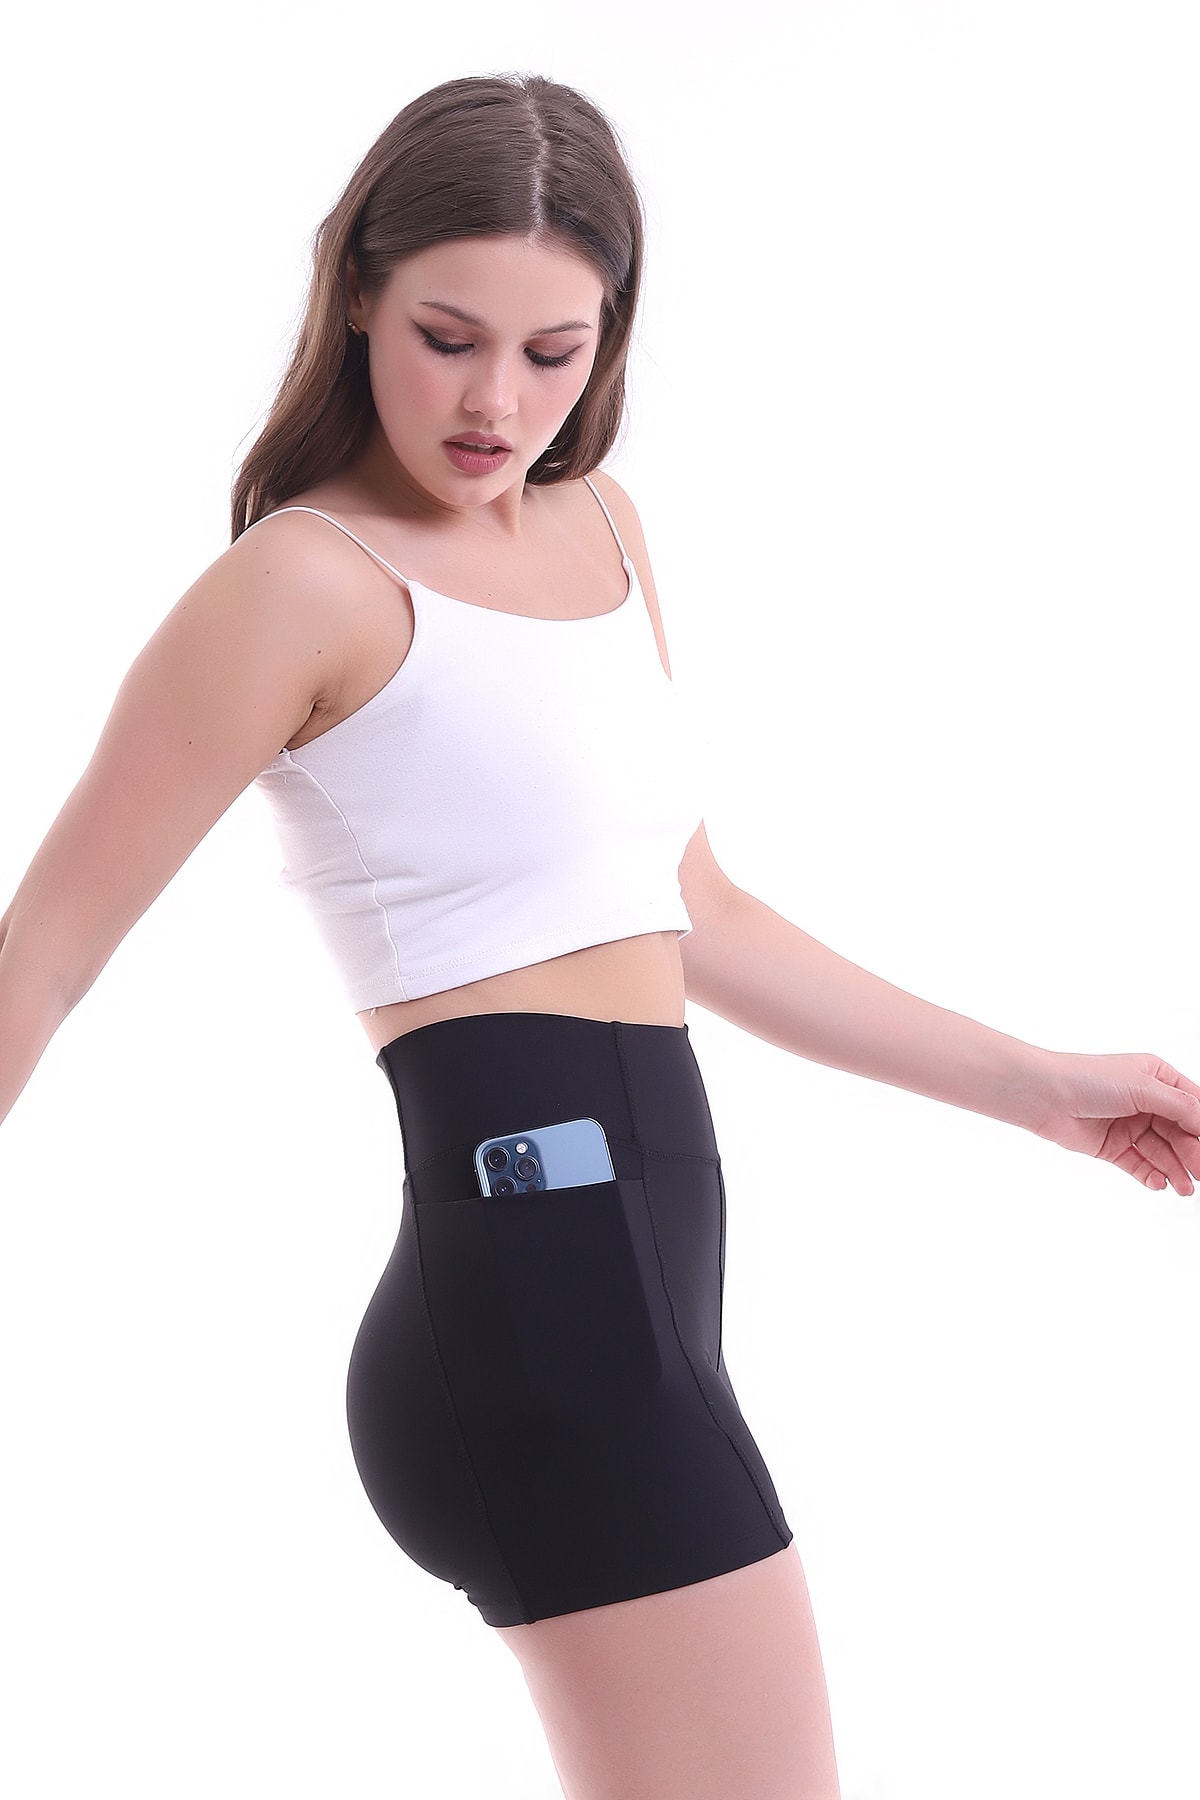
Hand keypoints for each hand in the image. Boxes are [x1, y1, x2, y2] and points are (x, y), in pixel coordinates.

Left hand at [1030, 1050, 1199, 1195]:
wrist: (1043, 1095)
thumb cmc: (1088, 1079)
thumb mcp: (1143, 1087)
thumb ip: (1181, 1107)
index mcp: (1157, 1078)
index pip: (1192, 1105)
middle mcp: (1146, 1101)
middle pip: (1180, 1132)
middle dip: (1192, 1154)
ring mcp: (1129, 1125)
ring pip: (1162, 1152)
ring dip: (1175, 1170)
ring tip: (1184, 1188)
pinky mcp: (1112, 1147)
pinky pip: (1139, 1165)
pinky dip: (1151, 1175)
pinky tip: (1159, 1184)